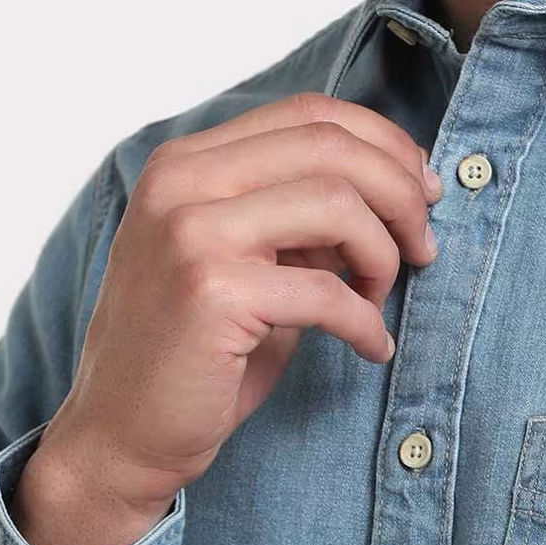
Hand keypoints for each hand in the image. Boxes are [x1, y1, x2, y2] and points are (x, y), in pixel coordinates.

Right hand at [33, 92, 442, 518]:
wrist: (122, 432)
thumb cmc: (200, 344)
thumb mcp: (249, 255)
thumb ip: (303, 211)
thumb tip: (401, 185)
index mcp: (190, 161)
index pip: (310, 112)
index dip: (384, 143)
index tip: (422, 189)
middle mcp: (182, 181)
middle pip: (330, 146)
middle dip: (400, 193)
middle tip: (424, 244)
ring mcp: (190, 232)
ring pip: (336, 204)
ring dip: (382, 255)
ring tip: (381, 296)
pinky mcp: (211, 292)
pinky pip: (327, 290)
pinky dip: (367, 322)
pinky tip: (373, 346)